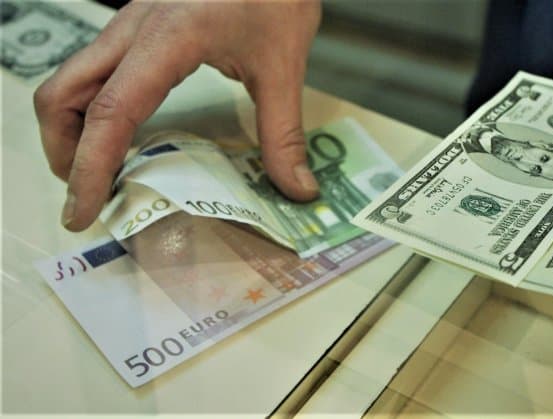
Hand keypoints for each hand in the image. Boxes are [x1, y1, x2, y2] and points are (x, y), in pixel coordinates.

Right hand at [34, 0, 320, 231]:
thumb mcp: (285, 65)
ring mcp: (130, 23)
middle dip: (64, 152)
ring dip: (70, 130)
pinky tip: (121, 134)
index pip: (110, 112)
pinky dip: (91, 109)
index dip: (89, 167)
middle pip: (62, 94)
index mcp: (167, 39)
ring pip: (70, 79)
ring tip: (99, 173)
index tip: (83, 211)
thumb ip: (284, 132)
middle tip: (90, 197)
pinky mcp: (138, 24)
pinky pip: (94, 70)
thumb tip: (298, 189)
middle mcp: (134, 29)